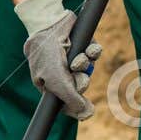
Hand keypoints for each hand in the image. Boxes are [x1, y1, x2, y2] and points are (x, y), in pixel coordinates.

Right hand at [17, 0, 101, 120]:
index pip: (65, 102)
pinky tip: (89, 49)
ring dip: (86, 65)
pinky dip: (93, 52)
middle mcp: (61, 72)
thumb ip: (71, 100)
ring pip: (88, 69)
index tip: (87, 111)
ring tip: (79, 59)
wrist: (48, 24)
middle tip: (79, 77)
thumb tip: (86, 115)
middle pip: (80, 86)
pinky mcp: (81, 45)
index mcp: (49, 83)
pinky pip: (94, 53)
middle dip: (82, 82)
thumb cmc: (47, 53)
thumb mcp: (57, 81)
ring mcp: (71, 58)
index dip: (76, 106)